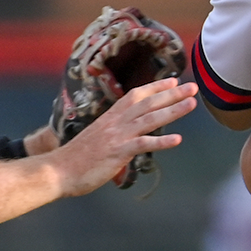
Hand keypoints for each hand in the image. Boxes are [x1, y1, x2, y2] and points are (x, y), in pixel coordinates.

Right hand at [51, 78, 197, 195]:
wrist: (58, 171)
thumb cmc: (77, 158)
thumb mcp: (98, 139)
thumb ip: (115, 134)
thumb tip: (130, 138)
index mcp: (110, 117)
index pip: (136, 95)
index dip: (155, 87)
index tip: (173, 80)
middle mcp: (116, 122)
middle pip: (148, 103)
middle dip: (172, 94)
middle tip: (193, 86)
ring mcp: (117, 136)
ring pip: (150, 119)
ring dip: (173, 110)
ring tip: (191, 104)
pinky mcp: (118, 152)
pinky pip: (143, 144)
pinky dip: (161, 141)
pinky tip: (177, 140)